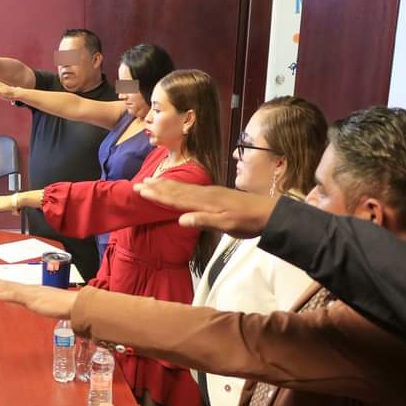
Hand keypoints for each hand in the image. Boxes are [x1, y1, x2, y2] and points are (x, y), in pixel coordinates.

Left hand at [0, 278, 77, 318]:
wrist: (75, 304)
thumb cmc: (68, 306)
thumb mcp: (55, 307)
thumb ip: (50, 307)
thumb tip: (51, 309)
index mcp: (35, 291)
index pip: (15, 287)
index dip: (3, 285)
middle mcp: (30, 289)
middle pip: (8, 284)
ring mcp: (29, 293)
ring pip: (7, 287)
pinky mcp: (30, 299)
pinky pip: (12, 296)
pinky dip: (1, 295)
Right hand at [133, 179, 279, 237]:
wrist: (268, 212)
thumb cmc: (246, 222)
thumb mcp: (226, 225)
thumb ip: (203, 221)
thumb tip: (180, 220)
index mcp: (204, 202)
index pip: (176, 198)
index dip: (158, 195)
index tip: (141, 190)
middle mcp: (203, 194)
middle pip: (175, 190)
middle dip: (156, 187)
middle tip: (137, 183)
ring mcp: (209, 192)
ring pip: (181, 187)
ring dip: (164, 184)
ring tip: (150, 180)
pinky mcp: (214, 193)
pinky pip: (189, 188)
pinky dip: (177, 186)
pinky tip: (174, 185)